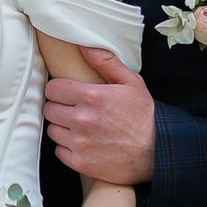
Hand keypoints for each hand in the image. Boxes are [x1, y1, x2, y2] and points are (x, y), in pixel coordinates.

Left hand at [44, 45, 157, 186]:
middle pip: (49, 109)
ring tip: (79, 127)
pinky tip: (83, 143)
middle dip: (59, 108)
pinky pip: (59, 151)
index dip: (59, 90)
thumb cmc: (144, 115)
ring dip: (62, 128)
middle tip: (74, 110)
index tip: (68, 93)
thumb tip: (82, 44)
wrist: (157, 153)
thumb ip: (105, 61)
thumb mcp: (131, 82)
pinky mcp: (81, 162)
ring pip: (52, 130)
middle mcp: (82, 119)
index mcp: (92, 97)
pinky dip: (67, 148)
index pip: (53, 89)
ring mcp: (80, 143)